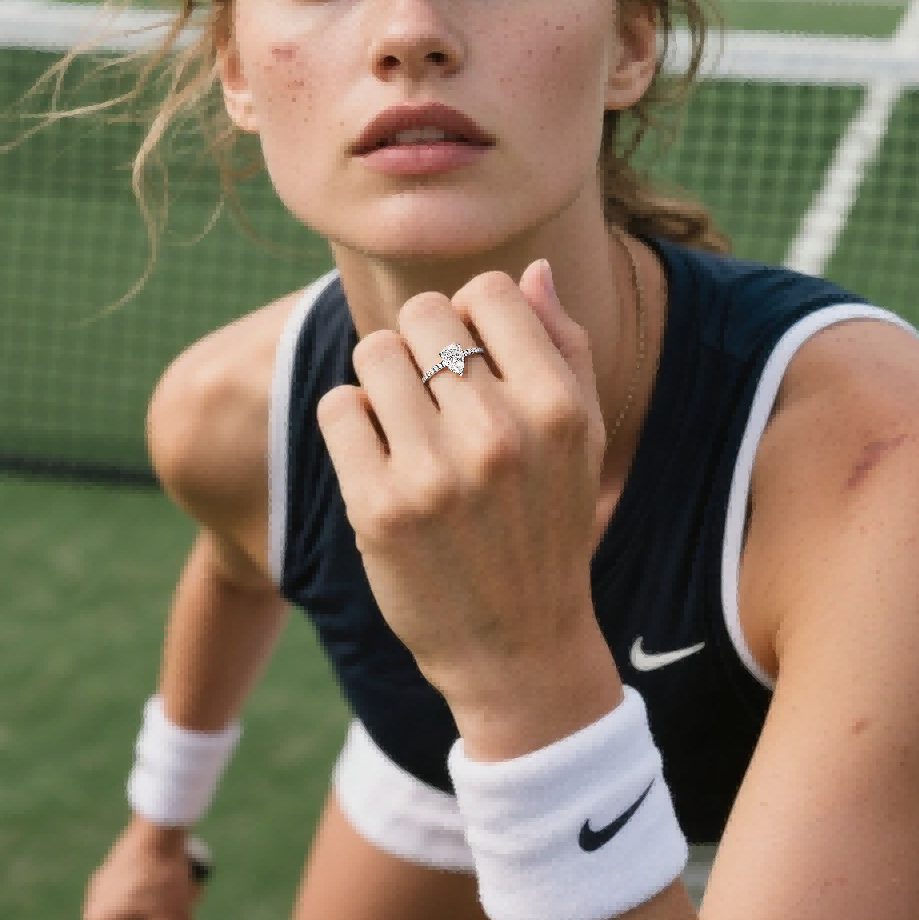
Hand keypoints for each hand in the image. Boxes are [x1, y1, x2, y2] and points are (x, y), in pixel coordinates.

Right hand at [83, 817, 199, 919]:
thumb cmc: (162, 878)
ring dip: (151, 916)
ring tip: (179, 905)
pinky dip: (149, 896)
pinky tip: (173, 886)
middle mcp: (94, 906)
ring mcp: (102, 886)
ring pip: (127, 915)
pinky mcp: (113, 869)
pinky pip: (129, 894)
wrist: (159, 828)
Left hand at [317, 264, 620, 758]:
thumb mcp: (581, 441)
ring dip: (382, 380)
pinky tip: (378, 456)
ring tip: (404, 424)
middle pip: (423, 314)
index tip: (474, 358)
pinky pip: (337, 406)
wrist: (517, 649)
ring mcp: (434, 473)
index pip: (489, 290)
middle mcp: (498, 435)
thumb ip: (564, 349)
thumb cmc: (548, 528)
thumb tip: (529, 270)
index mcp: (556, 408)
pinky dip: (351, 423)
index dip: (472, 314)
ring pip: (374, 354)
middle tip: (433, 397)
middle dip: (423, 345)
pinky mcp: (378, 507)